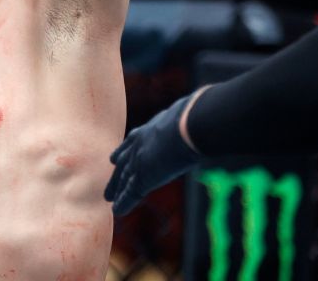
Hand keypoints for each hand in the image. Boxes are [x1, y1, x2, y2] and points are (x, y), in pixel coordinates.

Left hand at [104, 92, 200, 214]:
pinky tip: (117, 210)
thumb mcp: (187, 116)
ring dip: (115, 189)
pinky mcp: (142, 178)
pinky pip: (129, 193)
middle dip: (116, 173)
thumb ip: (190, 117)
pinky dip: (123, 202)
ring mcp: (138, 161)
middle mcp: (138, 146)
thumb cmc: (192, 118)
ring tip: (107, 198)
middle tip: (109, 180)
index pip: (132, 142)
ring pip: (123, 179)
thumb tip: (209, 108)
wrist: (187, 126)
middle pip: (123, 162)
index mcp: (149, 130)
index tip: (115, 157)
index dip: (125, 151)